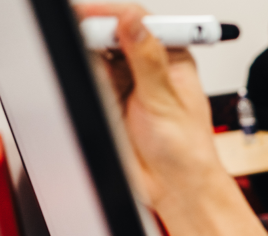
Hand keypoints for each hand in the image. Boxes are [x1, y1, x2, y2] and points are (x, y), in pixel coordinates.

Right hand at [75, 4, 226, 207]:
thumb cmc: (186, 149)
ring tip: (83, 57)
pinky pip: (88, 77)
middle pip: (114, 33)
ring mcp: (127, 83)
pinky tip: (85, 78)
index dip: (115, 15)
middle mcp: (149, 67)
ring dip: (87, 51)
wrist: (173, 187)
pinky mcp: (108, 100)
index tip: (93, 15)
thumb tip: (134, 22)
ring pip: (97, 53)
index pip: (141, 22)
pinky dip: (82, 73)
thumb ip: (146, 60)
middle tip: (81, 35)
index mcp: (174, 58)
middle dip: (96, 30)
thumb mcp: (164, 100)